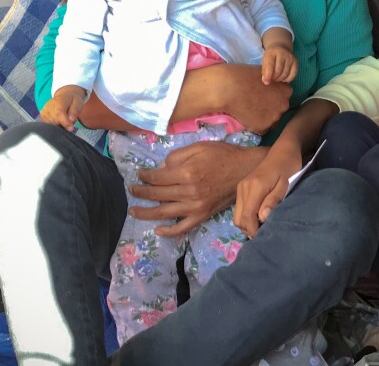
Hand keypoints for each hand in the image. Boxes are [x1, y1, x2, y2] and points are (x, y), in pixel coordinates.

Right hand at [40, 86, 85, 130]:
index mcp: (58, 101)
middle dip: (64, 124)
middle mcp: (48, 107)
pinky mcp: (42, 116)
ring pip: (52, 125)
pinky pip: (49, 125)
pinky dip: (55, 125)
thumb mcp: (78, 103)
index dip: (65, 122)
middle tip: (70, 118)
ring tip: (64, 117)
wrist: (65, 96)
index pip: (59, 114)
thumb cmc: (72, 100)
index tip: (71, 128)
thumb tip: (71, 120)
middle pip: (55, 121)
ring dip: (60, 125)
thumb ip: (75, 111)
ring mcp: (44, 112)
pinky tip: (59, 120)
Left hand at [128, 140, 267, 236]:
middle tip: (132, 189)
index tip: (139, 174)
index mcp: (187, 173)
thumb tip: (161, 168)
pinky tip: (157, 230)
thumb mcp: (199, 147)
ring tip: (134, 211)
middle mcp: (189, 192)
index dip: (145, 176)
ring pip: (164, 212)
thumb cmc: (223, 155)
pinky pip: (182, 227)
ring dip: (146, 213)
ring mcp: (196, 206)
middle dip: (141, 192)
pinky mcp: (203, 215)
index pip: (157, 177)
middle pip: (157, 195)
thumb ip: (177, 156)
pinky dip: (169, 231)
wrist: (246, 170)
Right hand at [170, 64, 291, 133]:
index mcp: (286, 91)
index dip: (274, 96)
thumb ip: (273, 81)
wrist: (229, 89)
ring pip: (271, 121)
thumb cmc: (243, 76)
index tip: (264, 95)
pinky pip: (261, 129)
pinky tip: (246, 117)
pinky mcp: (263, 127)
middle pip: (279, 110)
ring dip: (263, 117)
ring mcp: (274, 118)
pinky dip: (255, 125)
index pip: (284, 96)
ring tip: (250, 110)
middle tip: (256, 103)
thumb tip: (274, 83)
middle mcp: (284, 105)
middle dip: (270, 108)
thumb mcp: (264, 73)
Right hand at [233, 144, 301, 237]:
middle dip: (249, 230)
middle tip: (264, 233)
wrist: (283, 151)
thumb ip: (273, 200)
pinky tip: (259, 217)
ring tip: (262, 226)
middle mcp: (243, 188)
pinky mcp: (241, 187)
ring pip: (237, 215)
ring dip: (247, 224)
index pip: (247, 217)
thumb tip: (262, 218)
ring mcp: (241, 187)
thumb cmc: (288, 167)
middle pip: (238, 219)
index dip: (253, 231)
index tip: (264, 237)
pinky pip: (240, 208)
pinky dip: (247, 217)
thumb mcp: (285, 185)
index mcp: (254, 187)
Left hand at [261, 44, 297, 83]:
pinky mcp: (295, 61)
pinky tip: (284, 78)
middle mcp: (282, 53)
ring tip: (277, 78)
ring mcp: (290, 57)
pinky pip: (293, 74)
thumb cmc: (271, 55)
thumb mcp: (265, 60)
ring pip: (285, 74)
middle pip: (278, 71)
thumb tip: (266, 82)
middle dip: (274, 78)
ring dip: (280, 79)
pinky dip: (288, 79)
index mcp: (272, 52)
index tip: (266, 83)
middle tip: (272, 79)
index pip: (270, 66)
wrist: (281, 46)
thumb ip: (264, 70)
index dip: (268, 76)